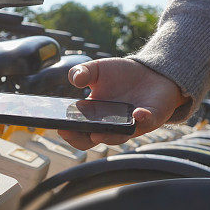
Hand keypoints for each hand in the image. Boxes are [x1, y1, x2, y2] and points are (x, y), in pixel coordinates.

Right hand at [58, 58, 188, 148]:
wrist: (151, 71)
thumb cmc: (122, 75)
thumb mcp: (98, 69)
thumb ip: (83, 72)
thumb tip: (75, 79)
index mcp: (94, 115)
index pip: (78, 130)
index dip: (68, 131)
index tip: (58, 126)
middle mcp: (110, 124)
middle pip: (93, 140)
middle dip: (80, 139)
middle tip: (71, 132)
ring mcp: (130, 124)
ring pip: (118, 137)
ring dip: (108, 137)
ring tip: (98, 133)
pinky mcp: (151, 118)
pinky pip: (146, 122)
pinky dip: (142, 119)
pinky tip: (137, 113)